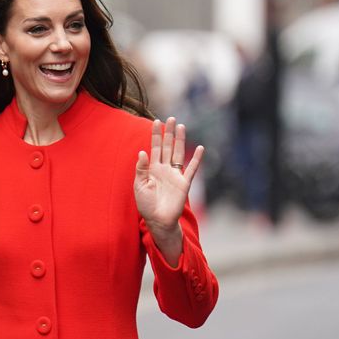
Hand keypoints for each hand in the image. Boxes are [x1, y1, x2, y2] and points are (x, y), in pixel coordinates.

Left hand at [134, 117, 203, 263]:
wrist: (158, 220)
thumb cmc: (146, 205)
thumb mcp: (139, 186)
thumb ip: (141, 169)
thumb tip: (142, 152)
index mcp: (152, 169)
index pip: (154, 148)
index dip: (155, 135)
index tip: (156, 121)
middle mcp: (164, 169)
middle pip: (167, 146)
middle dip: (169, 133)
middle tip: (171, 118)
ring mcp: (175, 175)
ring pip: (178, 153)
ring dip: (180, 140)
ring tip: (181, 126)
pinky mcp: (184, 183)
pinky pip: (191, 169)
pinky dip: (196, 159)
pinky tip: (199, 148)